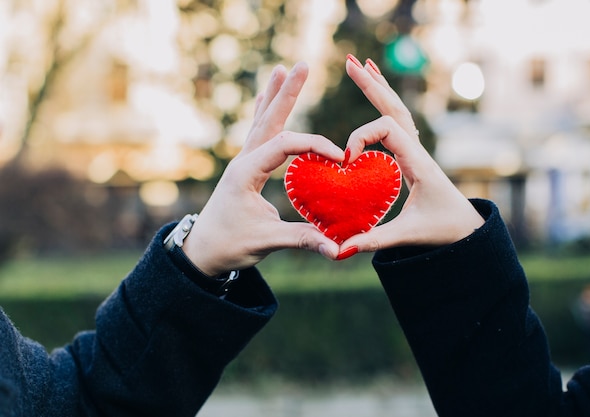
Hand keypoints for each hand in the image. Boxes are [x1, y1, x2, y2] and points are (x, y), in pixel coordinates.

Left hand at [183, 62, 343, 275]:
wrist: (201, 251)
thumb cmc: (229, 245)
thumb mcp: (265, 242)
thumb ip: (302, 240)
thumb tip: (337, 250)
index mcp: (246, 172)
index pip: (285, 145)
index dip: (315, 146)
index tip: (341, 159)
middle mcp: (243, 161)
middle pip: (269, 121)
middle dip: (287, 93)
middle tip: (301, 65)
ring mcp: (242, 163)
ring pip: (261, 123)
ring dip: (274, 97)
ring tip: (281, 69)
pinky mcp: (245, 169)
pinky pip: (257, 135)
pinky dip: (265, 114)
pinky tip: (265, 99)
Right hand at [338, 56, 484, 254]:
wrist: (466, 230)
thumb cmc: (442, 231)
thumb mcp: (407, 235)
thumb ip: (374, 241)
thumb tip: (339, 250)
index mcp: (418, 162)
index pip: (388, 129)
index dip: (361, 137)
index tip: (346, 161)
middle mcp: (418, 149)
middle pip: (393, 106)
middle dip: (370, 85)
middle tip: (349, 62)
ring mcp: (416, 150)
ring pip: (396, 109)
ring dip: (378, 87)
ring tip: (360, 65)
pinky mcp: (412, 155)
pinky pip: (397, 121)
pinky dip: (384, 102)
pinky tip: (376, 91)